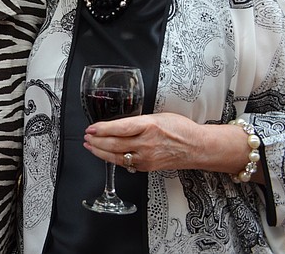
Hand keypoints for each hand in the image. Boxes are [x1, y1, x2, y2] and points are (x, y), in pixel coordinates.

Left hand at [83, 112, 210, 172]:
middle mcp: (146, 143)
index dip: (102, 129)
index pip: (119, 128)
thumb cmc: (181, 129)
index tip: (91, 128)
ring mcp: (146, 157)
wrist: (197, 147)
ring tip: (90, 146)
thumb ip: (137, 121)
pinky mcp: (147, 167)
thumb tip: (117, 124)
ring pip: (117, 157)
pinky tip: (105, 154)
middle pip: (114, 144)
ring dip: (100, 151)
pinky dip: (113, 159)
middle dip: (96, 141)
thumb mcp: (157, 116)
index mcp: (149, 126)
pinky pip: (125, 164)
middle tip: (87, 137)